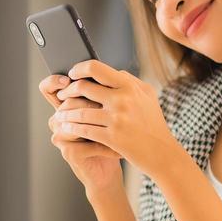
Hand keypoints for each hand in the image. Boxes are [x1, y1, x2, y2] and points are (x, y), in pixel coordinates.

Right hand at [39, 73, 121, 195]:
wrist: (108, 168)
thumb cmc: (109, 138)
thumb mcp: (107, 112)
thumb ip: (105, 94)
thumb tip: (117, 72)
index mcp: (65, 107)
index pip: (49, 88)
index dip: (54, 81)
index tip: (69, 80)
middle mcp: (59, 120)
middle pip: (67, 103)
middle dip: (91, 103)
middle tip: (109, 106)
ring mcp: (61, 137)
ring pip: (76, 121)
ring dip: (102, 124)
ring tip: (120, 127)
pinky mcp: (69, 153)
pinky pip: (88, 142)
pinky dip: (107, 147)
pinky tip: (120, 150)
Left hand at [51, 60, 182, 180]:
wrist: (162, 152)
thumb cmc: (154, 123)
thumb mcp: (147, 96)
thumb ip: (130, 81)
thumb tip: (113, 71)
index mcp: (129, 86)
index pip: (96, 68)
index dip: (79, 69)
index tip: (72, 74)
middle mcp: (122, 99)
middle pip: (83, 88)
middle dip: (67, 91)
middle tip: (62, 96)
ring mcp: (117, 119)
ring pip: (80, 111)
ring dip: (65, 112)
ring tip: (59, 114)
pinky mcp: (112, 137)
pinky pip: (84, 129)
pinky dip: (72, 128)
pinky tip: (66, 127)